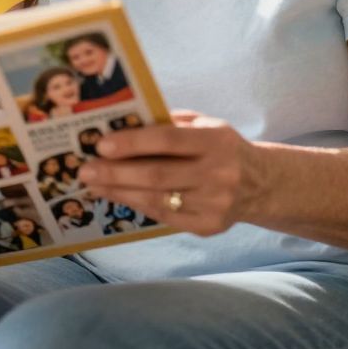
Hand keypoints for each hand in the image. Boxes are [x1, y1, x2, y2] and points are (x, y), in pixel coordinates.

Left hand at [78, 110, 248, 236]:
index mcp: (217, 140)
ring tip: (94, 184)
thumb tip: (122, 123)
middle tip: (86, 170)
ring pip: (157, 199)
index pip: (168, 140)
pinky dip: (137, 205)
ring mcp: (215, 204)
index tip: (101, 144)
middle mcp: (218, 173)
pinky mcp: (209, 226)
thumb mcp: (205, 125)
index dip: (133, 143)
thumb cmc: (221, 147)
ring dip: (120, 192)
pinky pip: (165, 216)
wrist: (262, 183)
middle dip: (116, 173)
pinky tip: (118, 196)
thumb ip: (170, 122)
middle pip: (157, 175)